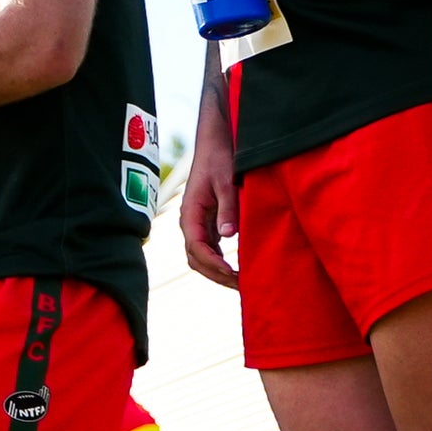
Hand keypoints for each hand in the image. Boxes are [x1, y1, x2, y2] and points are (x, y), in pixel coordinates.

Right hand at [179, 145, 240, 289]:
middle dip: (216, 275)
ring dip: (217, 272)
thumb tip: (228, 236)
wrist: (213, 145)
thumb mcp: (226, 183)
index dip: (213, 263)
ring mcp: (197, 224)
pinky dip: (220, 262)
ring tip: (241, 282)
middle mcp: (190, 222)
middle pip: (196, 259)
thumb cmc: (219, 160)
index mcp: (190, 214)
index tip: (233, 272)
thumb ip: (227, 209)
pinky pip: (209, 249)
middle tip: (241, 285)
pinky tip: (237, 268)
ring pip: (201, 257)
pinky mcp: (206, 222)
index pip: (196, 247)